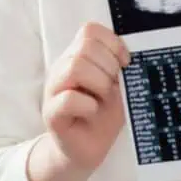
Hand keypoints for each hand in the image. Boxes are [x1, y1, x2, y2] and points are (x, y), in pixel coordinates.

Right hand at [41, 22, 130, 173]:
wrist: (88, 149)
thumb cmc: (103, 115)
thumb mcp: (117, 87)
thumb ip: (119, 69)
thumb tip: (128, 58)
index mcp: (77, 56)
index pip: (89, 31)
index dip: (113, 43)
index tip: (126, 63)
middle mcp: (62, 68)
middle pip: (84, 47)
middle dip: (109, 66)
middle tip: (114, 86)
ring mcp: (53, 90)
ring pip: (74, 67)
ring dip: (100, 83)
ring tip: (104, 98)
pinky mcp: (51, 114)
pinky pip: (68, 99)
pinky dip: (88, 105)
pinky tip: (93, 111)